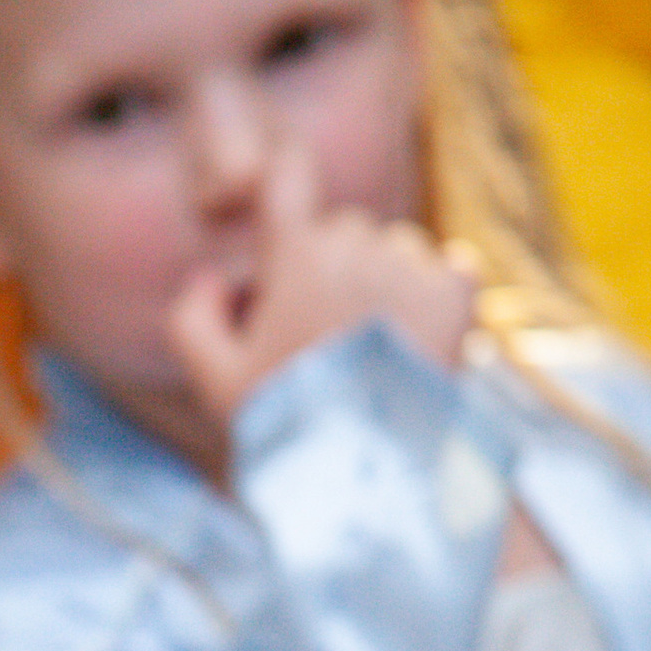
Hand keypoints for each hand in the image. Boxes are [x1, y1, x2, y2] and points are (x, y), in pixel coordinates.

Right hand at [170, 144, 476, 426]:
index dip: (283, 183)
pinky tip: (414, 350)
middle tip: (322, 342)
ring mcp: (412, 264)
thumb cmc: (286, 429)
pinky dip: (433, 301)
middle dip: (331, 270)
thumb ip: (192, 317)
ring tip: (372, 358)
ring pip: (395, 250)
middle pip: (342, 229)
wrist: (369, 476)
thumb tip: (215, 275)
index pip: (287, 174)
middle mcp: (357, 243)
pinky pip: (446, 269)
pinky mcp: (458, 290)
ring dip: (383, 287)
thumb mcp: (215, 384)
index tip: (283, 205)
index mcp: (297, 254)